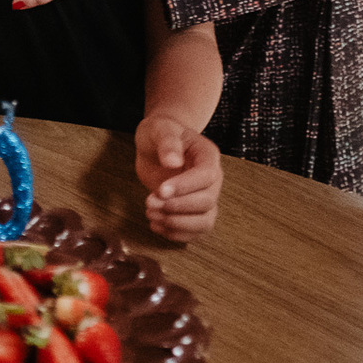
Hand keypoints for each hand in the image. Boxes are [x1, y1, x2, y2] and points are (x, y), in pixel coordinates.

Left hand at [134, 114, 222, 242]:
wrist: (156, 143)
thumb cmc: (160, 132)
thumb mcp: (160, 129)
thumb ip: (167, 142)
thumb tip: (173, 162)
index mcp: (207, 156)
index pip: (206, 176)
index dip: (185, 187)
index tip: (161, 190)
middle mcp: (212, 179)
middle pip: (207, 202)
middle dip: (177, 207)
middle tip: (150, 202)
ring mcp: (205, 197)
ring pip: (205, 222)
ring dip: (177, 224)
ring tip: (151, 214)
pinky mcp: (193, 212)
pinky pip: (195, 232)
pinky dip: (176, 234)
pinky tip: (155, 224)